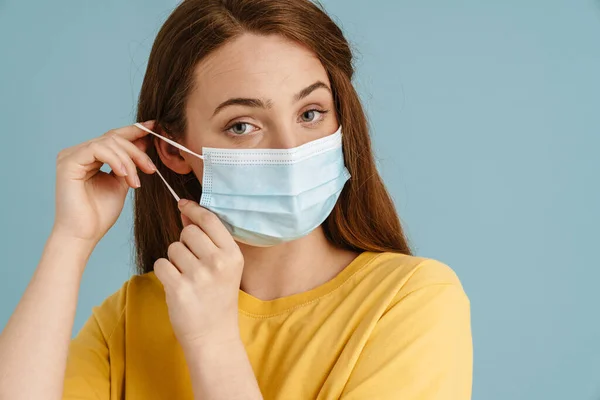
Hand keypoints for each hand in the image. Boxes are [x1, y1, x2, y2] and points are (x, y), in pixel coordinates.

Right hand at [52, 121, 156, 244]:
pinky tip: (124, 175)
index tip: (155, 127)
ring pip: (108, 142)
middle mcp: (78, 153)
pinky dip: (116, 161)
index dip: (135, 131)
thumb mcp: (122, 183)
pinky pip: (98, 149)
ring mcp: (71, 155)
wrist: (84, 235)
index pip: (114, 137)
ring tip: (135, 182)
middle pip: (114, 138)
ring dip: (129, 160)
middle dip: (137, 151)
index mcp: (90, 157)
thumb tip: (145, 142)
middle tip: (151, 169)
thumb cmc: (100, 214)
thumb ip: (130, 164)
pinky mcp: (68, 162)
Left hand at [154, 199, 244, 351]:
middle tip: (192, 263)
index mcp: (233, 254)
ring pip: (173, 248)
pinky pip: (161, 264)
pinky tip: (176, 285)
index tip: (182, 204)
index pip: (210, 220)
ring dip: (174, 260)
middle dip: (184, 243)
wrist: (214, 336)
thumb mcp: (223, 266)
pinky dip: (164, 273)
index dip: (193, 209)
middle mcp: (218, 263)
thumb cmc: (217, 297)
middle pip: (188, 232)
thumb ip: (207, 237)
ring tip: (187, 277)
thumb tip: (185, 208)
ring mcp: (199, 276)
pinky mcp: (179, 289)